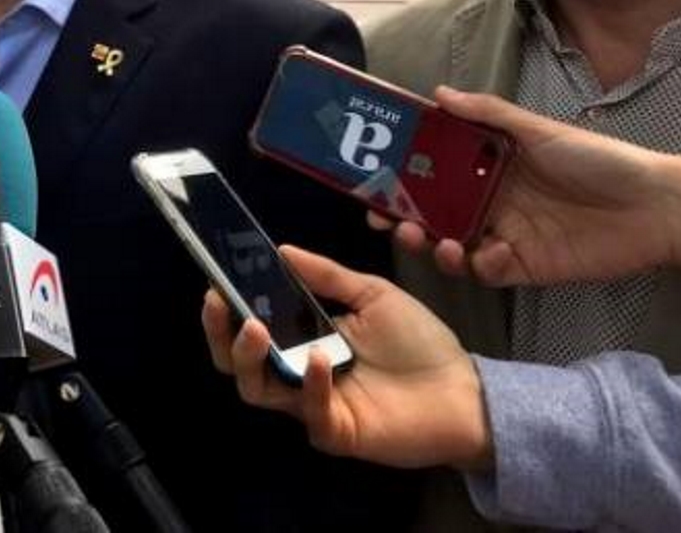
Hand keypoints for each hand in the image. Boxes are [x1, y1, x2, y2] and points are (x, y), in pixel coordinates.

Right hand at [202, 245, 490, 470]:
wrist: (465, 391)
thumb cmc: (419, 343)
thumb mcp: (372, 295)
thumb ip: (327, 276)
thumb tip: (280, 249)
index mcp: (302, 339)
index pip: (249, 326)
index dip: (227, 307)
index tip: (215, 278)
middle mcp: (299, 372)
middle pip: (237, 363)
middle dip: (219, 334)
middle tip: (218, 302)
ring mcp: (314, 404)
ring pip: (258, 391)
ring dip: (251, 358)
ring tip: (256, 327)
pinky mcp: (337, 431)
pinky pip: (310, 413)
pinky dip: (311, 385)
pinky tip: (319, 357)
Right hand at [372, 88, 677, 285]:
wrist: (652, 206)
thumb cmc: (597, 159)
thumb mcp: (539, 129)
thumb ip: (487, 113)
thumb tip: (438, 93)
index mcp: (489, 166)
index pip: (433, 172)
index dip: (402, 177)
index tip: (374, 179)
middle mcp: (490, 200)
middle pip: (433, 212)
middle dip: (404, 217)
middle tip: (384, 220)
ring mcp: (505, 235)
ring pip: (451, 244)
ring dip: (432, 245)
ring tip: (427, 240)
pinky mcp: (524, 266)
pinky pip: (487, 270)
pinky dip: (477, 265)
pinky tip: (484, 254)